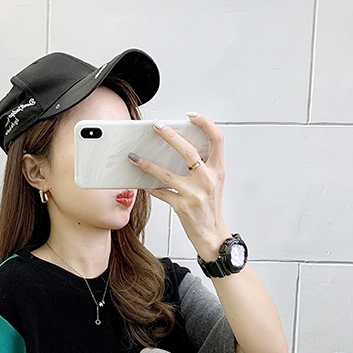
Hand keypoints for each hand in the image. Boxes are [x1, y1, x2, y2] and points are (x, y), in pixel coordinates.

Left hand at [129, 114, 230, 259]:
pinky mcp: (183, 207)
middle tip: (156, 126)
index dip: (205, 124)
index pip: (217, 139)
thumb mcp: (214, 184)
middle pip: (189, 152)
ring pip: (168, 174)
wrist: (213, 236)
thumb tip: (179, 149)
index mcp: (218, 170)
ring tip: (135, 156)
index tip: (191, 116)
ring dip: (148, 164)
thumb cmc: (210, 209)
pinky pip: (162, 193)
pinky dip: (150, 187)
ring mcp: (195, 194)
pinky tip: (141, 181)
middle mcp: (208, 180)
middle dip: (170, 136)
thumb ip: (203, 166)